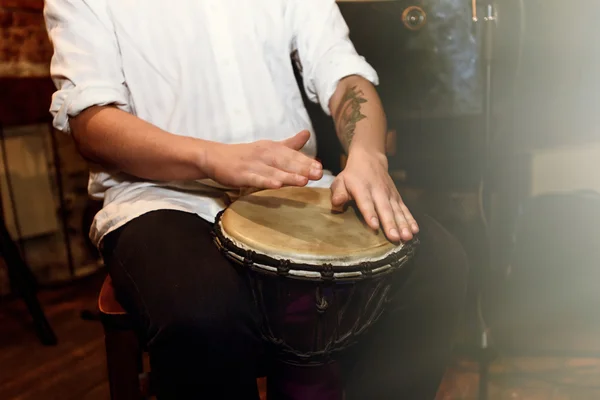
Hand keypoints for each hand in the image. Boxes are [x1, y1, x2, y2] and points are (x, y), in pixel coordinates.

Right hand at [204, 130, 322, 188]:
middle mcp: (264, 154)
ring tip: (303, 181)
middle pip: (286, 162)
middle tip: (318, 174)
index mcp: (272, 148)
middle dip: (302, 168)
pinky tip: (276, 186)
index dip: (306, 161)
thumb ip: (289, 144)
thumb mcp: (268, 147)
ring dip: (288, 176)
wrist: (214, 157)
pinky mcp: (241, 174)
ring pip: (273, 171)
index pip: (292, 155)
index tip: (321, 168)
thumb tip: (307, 134)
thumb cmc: (245, 155)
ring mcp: (253, 164)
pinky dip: (265, 182)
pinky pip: (255, 179)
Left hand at [330, 147, 418, 241]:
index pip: (366, 202)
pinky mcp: (396, 196)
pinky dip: (410, 219)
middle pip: (385, 209)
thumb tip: (336, 203)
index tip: (374, 226)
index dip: (370, 214)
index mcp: (362, 188)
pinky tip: (415, 229)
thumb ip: (338, 192)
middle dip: (390, 224)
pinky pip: (404, 209)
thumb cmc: (352, 175)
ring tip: (407, 236)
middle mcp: (378, 191)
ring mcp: (389, 194)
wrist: (369, 158)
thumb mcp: (340, 181)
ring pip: (397, 210)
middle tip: (394, 237)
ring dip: (403, 224)